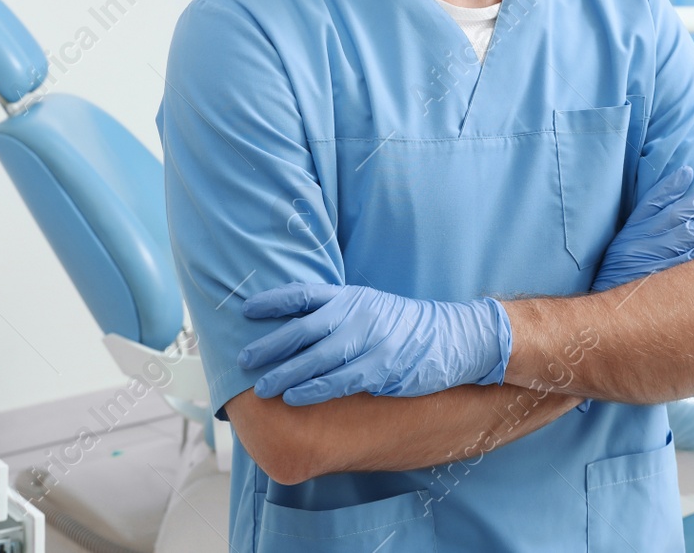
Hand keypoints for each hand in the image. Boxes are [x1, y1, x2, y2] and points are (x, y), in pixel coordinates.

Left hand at [239, 283, 511, 405]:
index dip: (272, 301)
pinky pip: (339, 381)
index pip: (303, 294)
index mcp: (351, 296)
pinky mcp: (380, 368)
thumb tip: (296, 325)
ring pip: (316, 359)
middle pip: (301, 328)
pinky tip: (294, 399)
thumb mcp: (370, 305)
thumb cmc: (404, 325)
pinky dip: (313, 390)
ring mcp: (368, 341)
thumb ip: (337, 311)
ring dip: (285, 374)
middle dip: (269, 345)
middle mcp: (356, 314)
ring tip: (261, 388)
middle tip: (242, 359)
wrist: (451, 337)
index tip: (245, 310)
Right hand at [591, 164, 693, 291]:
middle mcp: (646, 244)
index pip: (654, 202)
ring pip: (692, 234)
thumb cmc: (621, 273)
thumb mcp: (624, 243)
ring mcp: (662, 262)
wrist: (615, 314)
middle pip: (678, 216)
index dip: (672, 186)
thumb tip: (671, 196)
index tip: (690, 172)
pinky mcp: (677, 280)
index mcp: (632, 233)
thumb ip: (643, 221)